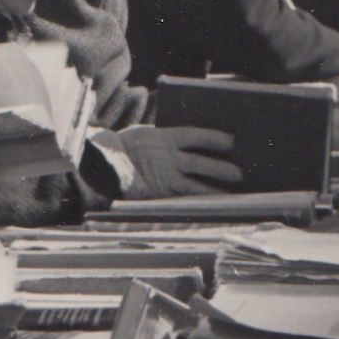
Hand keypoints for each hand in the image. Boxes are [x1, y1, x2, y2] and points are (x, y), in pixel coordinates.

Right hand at [116, 126, 241, 198]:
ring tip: (230, 192)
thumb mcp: (144, 137)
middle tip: (239, 174)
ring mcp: (163, 174)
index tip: (232, 140)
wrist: (99, 161)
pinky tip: (211, 202)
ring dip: (212, 187)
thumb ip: (166, 141)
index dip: (213, 137)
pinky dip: (196, 200)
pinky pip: (181, 196)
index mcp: (163, 138)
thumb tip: (191, 143)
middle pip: (198, 163)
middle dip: (218, 168)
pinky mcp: (157, 192)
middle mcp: (166, 158)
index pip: (194, 136)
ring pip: (193, 183)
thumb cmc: (125, 147)